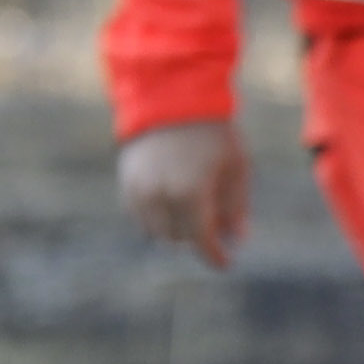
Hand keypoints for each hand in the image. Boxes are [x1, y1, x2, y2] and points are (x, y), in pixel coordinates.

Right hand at [118, 120, 249, 268]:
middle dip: (197, 237)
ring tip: (196, 214)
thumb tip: (238, 240)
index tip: (226, 265)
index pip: (200, 240)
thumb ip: (236, 206)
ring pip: (154, 230)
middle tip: (217, 229)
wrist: (171, 98)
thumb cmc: (212, 132)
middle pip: (177, 238)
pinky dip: (156, 217)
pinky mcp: (125, 181)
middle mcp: (158, 197)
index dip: (214, 256)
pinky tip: (174, 205)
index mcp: (189, 195)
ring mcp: (137, 190)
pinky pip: (139, 214)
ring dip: (175, 229)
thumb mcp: (236, 167)